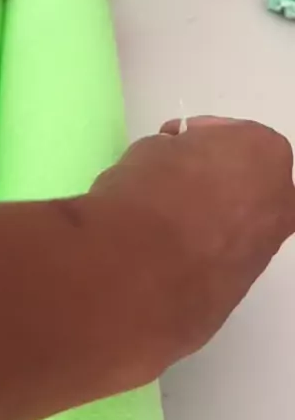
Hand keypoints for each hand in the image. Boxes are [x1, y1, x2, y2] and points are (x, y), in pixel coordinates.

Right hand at [87, 117, 294, 383]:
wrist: (140, 270)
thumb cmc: (149, 191)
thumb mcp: (151, 149)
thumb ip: (175, 153)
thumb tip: (172, 166)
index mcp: (264, 152)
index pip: (231, 135)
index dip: (197, 138)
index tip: (171, 146)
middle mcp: (279, 198)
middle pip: (246, 180)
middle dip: (213, 179)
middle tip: (171, 182)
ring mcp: (267, 244)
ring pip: (239, 221)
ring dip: (209, 217)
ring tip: (164, 222)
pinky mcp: (244, 284)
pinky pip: (224, 255)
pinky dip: (203, 250)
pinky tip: (168, 251)